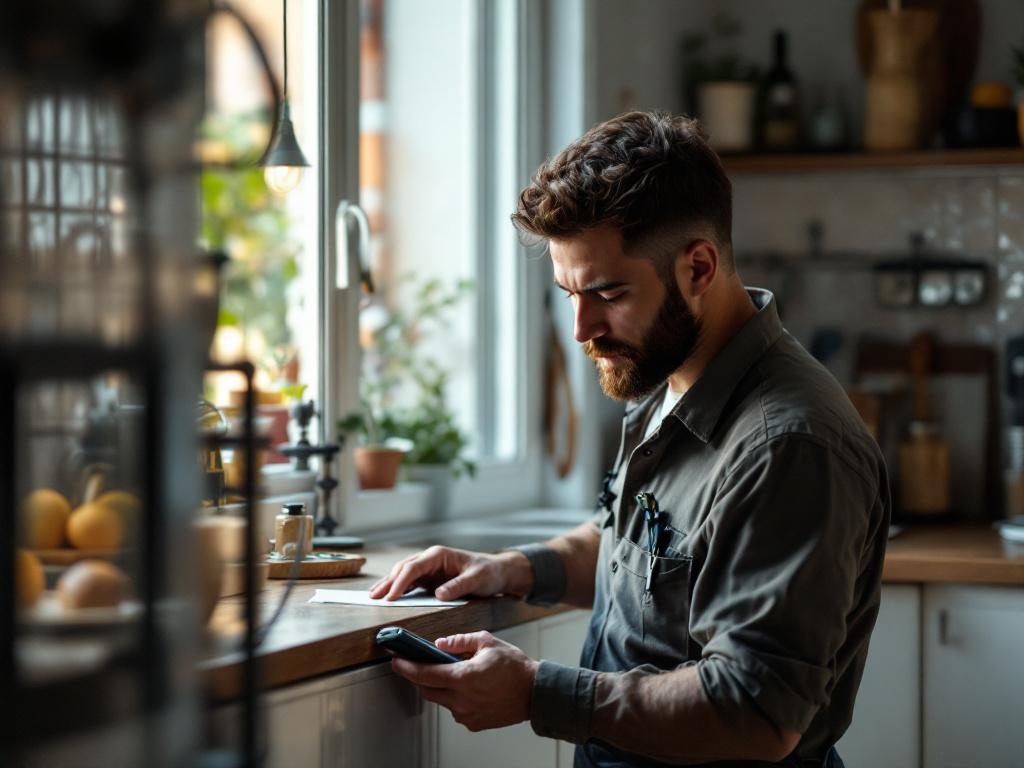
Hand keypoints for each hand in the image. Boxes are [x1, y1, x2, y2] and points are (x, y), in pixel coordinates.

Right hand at [369, 546, 530, 601]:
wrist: (497, 572)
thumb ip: (458, 586)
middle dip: (388, 583)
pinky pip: (409, 582)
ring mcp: (429, 568)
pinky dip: (397, 588)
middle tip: (375, 598)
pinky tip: (388, 596)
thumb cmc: (488, 572)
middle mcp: (430, 559)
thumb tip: (439, 594)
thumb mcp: (477, 579)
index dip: (400, 582)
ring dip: (388, 585)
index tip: (390, 596)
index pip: (413, 567)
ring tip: (374, 597)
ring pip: (403, 574)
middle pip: (403, 569)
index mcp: (439, 555)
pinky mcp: (430, 578)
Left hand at [390, 631, 537, 730]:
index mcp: (463, 678)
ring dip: (439, 687)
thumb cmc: (515, 668)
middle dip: (418, 677)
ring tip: (451, 673)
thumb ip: (460, 641)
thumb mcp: (488, 642)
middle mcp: (461, 700)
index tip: (396, 661)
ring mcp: (466, 714)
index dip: (407, 668)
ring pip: (440, 700)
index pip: (425, 674)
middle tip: (415, 665)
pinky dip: (454, 697)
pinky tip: (467, 687)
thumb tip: (440, 644)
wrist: (534, 693)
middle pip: (427, 690)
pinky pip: (454, 709)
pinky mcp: (473, 723)